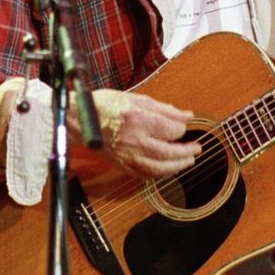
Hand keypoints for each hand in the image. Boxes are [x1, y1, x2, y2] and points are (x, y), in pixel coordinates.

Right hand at [84, 89, 201, 179]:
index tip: (183, 125)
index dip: (181, 128)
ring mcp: (128, 155)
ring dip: (178, 166)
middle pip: (170, 152)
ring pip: (159, 168)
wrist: (78, 119)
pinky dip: (159, 174)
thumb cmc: (104, 105)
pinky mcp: (122, 164)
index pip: (172, 130)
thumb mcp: (136, 98)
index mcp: (140, 120)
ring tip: (188, 161)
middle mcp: (136, 140)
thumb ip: (164, 109)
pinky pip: (145, 175)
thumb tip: (186, 115)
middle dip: (187, 151)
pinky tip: (167, 169)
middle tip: (197, 148)